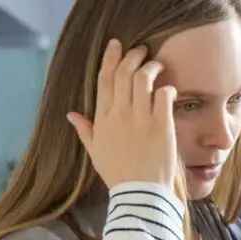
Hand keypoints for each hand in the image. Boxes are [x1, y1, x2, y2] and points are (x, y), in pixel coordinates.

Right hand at [67, 40, 177, 189]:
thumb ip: (85, 130)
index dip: (111, 58)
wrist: (140, 194)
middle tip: (142, 51)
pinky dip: (167, 87)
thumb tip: (71, 114)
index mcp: (103, 120)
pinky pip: (164, 95)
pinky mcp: (161, 126)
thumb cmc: (118, 175)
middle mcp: (120, 115)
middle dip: (133, 56)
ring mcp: (141, 119)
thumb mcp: (96, 152)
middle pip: (124, 73)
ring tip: (157, 66)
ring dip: (151, 67)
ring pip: (143, 79)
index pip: (105, 80)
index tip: (117, 44)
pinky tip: (169, 89)